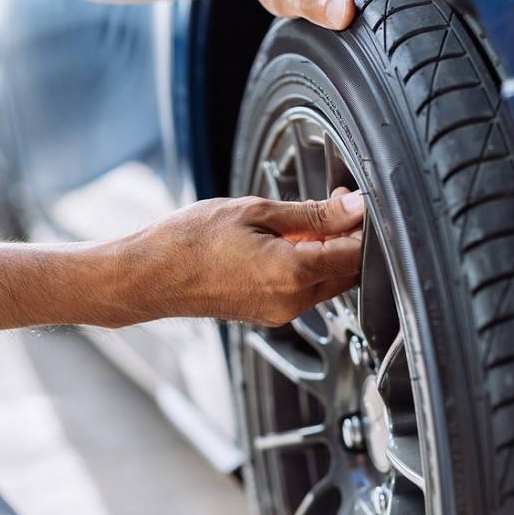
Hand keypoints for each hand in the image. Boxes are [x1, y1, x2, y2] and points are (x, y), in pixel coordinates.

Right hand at [110, 190, 365, 326]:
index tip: (356, 200)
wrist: (150, 275)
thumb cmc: (190, 242)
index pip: (357, 253)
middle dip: (349, 238)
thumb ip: (313, 214)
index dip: (363, 224)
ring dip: (329, 252)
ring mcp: (283, 313)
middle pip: (349, 272)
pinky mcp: (271, 314)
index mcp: (295, 273)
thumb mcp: (256, 212)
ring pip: (330, 282)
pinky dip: (309, 265)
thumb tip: (353, 206)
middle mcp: (294, 301)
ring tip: (302, 222)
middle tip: (334, 203)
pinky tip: (287, 242)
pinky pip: (307, 290)